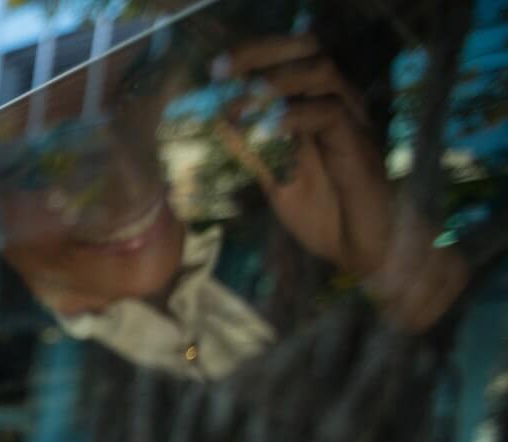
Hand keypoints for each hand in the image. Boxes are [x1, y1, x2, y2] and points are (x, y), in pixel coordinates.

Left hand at [215, 34, 466, 329]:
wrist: (364, 249)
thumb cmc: (326, 215)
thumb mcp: (277, 182)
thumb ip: (255, 154)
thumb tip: (222, 124)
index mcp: (317, 108)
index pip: (291, 60)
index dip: (254, 56)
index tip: (216, 69)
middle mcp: (338, 104)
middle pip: (308, 52)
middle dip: (261, 54)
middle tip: (221, 69)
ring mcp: (352, 121)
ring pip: (321, 74)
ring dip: (275, 82)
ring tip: (241, 97)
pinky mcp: (360, 144)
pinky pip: (330, 115)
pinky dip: (295, 116)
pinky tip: (267, 127)